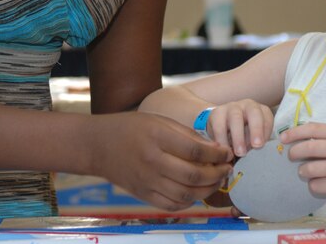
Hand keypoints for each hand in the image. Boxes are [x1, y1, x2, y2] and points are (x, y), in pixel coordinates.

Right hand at [94, 112, 233, 210]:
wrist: (97, 145)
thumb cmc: (130, 128)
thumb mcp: (157, 120)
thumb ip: (185, 134)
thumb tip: (214, 149)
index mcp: (156, 137)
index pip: (195, 150)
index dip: (217, 154)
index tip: (227, 153)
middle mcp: (151, 161)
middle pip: (193, 175)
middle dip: (217, 173)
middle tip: (227, 168)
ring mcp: (146, 181)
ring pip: (186, 194)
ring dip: (208, 189)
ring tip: (216, 180)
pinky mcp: (143, 194)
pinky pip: (172, 205)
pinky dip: (189, 201)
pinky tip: (196, 191)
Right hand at [208, 99, 273, 156]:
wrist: (222, 126)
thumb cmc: (244, 134)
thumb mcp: (254, 137)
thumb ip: (259, 143)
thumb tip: (262, 156)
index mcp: (261, 111)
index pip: (267, 118)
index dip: (266, 132)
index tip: (263, 146)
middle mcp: (248, 106)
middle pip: (254, 113)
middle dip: (256, 129)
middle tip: (257, 146)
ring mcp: (232, 107)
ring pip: (235, 118)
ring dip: (238, 137)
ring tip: (240, 153)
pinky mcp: (217, 113)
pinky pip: (220, 126)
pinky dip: (223, 140)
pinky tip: (225, 150)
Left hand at [280, 121, 325, 198]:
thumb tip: (299, 135)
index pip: (312, 129)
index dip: (294, 132)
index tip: (283, 138)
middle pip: (307, 148)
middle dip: (294, 153)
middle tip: (292, 156)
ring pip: (309, 169)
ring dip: (302, 171)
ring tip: (304, 172)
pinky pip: (316, 186)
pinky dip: (313, 185)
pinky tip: (317, 183)